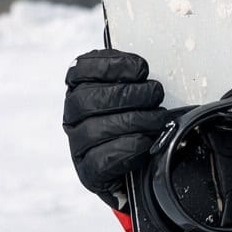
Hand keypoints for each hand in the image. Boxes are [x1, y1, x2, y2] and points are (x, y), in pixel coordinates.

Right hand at [63, 48, 168, 210]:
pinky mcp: (89, 174)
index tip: (140, 68)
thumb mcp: (137, 93)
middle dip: (126, 94)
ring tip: (157, 119)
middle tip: (155, 93)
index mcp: (80, 91)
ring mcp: (78, 147)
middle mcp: (73, 118)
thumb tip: (138, 57)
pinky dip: (128, 149)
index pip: (80, 70)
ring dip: (133, 121)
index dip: (110, 65)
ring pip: (93, 130)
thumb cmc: (139, 123)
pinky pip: (101, 161)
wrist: (142, 168)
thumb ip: (133, 74)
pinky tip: (145, 142)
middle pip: (85, 100)